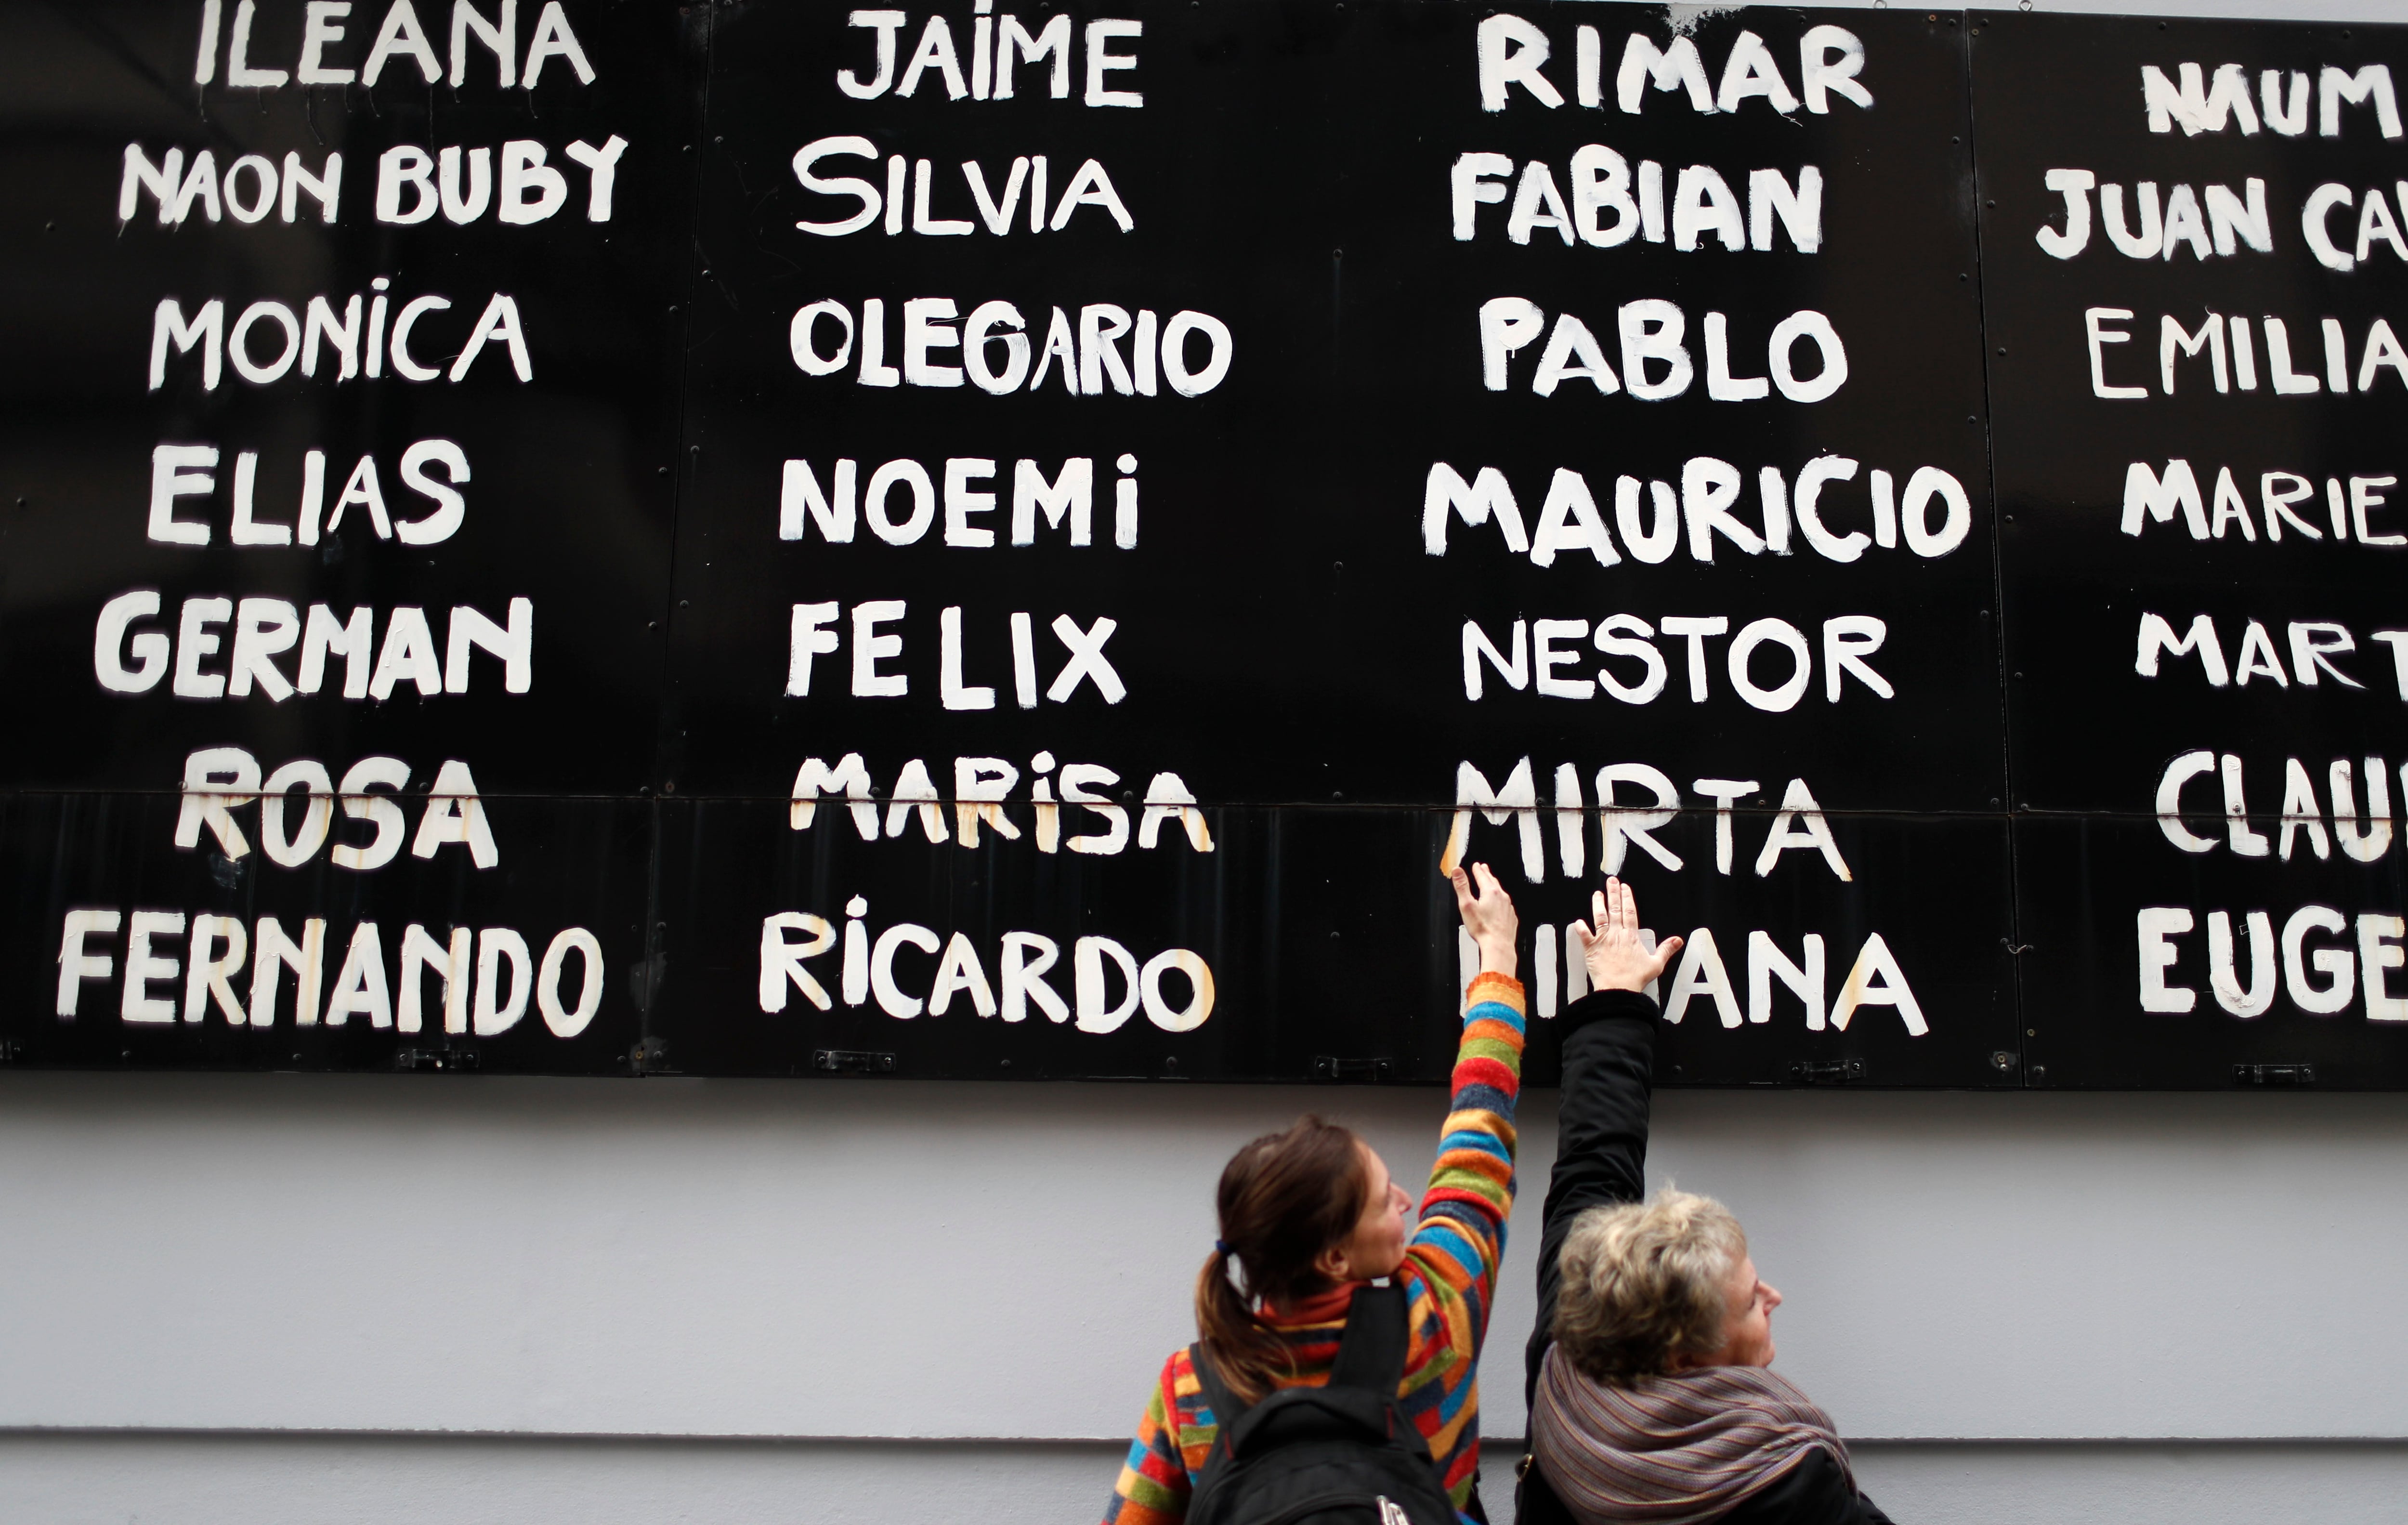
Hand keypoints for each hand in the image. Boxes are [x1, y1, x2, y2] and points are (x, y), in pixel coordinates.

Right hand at [1449, 862, 1517, 979]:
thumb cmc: (1482, 928)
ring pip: (1501, 892)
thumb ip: (1461, 886)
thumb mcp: (1466, 905)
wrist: (1498, 945)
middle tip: (1484, 869)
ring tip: (1491, 883)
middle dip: (1487, 874)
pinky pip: (1506, 905)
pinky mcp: (1510, 917)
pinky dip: (1501, 901)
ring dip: (1494, 886)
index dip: (1478, 870)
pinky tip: (1499, 904)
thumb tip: (1457, 870)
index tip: (1476, 865)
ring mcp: (1508, 908)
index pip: (1482, 877)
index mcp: (1490, 893)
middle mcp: (1502, 898)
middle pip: (1493, 882)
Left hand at [1570, 877, 1681, 994]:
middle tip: (1611, 881)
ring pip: (1599, 917)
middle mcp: (1616, 934)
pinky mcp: (1591, 948)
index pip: (1629, 911)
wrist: (1618, 989)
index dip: (1627, 898)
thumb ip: (1666, 950)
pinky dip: (1581, 927)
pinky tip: (1579, 921)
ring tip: (1597, 894)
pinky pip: (1584, 935)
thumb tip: (1678, 940)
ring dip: (1598, 904)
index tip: (1625, 887)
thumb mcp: (1656, 964)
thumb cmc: (1635, 978)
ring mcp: (1603, 940)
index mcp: (1631, 936)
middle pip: (1615, 909)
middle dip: (1613, 893)